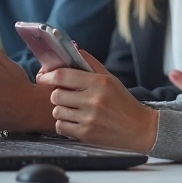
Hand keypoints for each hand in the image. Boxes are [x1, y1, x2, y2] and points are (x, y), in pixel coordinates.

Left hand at [37, 49, 158, 152]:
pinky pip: (61, 127)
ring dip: (61, 110)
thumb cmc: (123, 102)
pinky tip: (75, 121)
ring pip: (57, 111)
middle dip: (57, 94)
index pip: (63, 75)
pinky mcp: (86, 134)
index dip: (48, 76)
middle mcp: (93, 100)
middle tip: (66, 96)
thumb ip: (90, 63)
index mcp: (99, 83)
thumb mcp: (110, 79)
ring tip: (73, 110)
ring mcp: (89, 118)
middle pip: (56, 94)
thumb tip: (73, 48)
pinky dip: (64, 124)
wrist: (138, 128)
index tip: (43, 77)